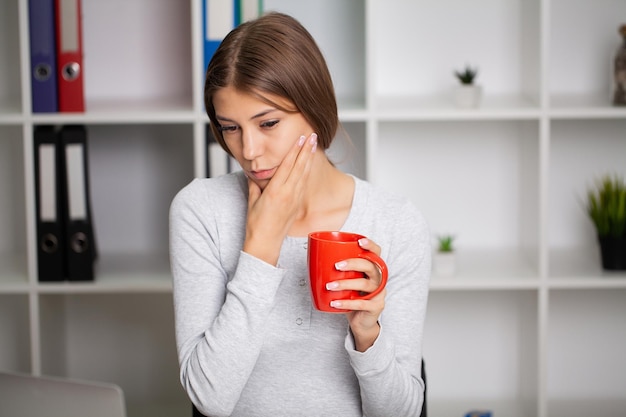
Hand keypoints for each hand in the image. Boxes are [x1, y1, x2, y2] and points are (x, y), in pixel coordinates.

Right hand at [243, 133, 317, 264]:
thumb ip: (255, 185)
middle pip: (300, 167)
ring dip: (309, 158)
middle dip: (307, 150)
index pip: (287, 165)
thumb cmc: (256, 225)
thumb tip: (254, 173)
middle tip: (313, 135)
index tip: (300, 138)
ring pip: (304, 174)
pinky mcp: (297, 205)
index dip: (295, 150)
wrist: (265, 244)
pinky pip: (304, 184)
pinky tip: (309, 164)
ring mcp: (294, 199)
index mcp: (275, 191)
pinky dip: (307, 172)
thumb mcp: (252, 201)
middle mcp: (288, 194)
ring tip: (314, 145)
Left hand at [327, 238, 385, 350]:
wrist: (361, 321)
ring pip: (364, 284)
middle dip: (353, 264)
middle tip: (336, 266)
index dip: (370, 245)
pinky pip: (361, 303)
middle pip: (370, 266)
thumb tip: (314, 257)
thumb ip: (339, 270)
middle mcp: (379, 278)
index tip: (359, 242)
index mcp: (373, 268)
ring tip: (329, 286)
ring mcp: (379, 293)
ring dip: (345, 284)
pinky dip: (346, 303)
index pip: (376, 252)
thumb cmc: (352, 296)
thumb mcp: (347, 280)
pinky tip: (334, 303)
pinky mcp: (376, 307)